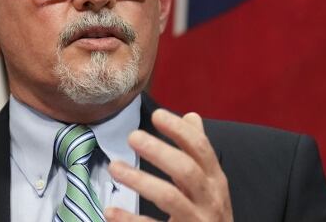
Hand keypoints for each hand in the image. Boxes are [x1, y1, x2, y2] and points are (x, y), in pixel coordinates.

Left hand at [106, 109, 231, 220]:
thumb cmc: (209, 211)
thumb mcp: (209, 181)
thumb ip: (198, 151)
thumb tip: (191, 116)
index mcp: (215, 179)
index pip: (200, 148)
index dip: (179, 130)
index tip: (157, 115)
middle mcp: (210, 198)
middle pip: (186, 170)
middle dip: (159, 151)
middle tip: (132, 137)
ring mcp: (197, 220)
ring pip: (170, 198)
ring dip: (141, 180)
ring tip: (114, 167)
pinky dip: (130, 220)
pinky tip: (110, 211)